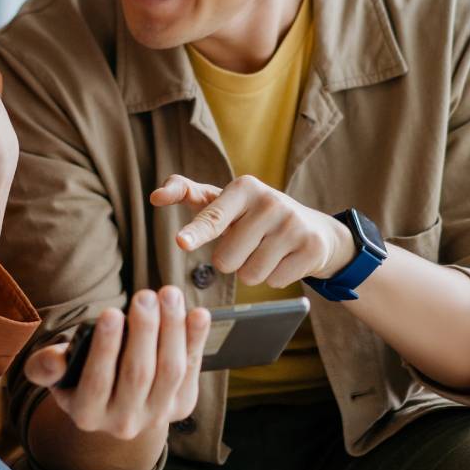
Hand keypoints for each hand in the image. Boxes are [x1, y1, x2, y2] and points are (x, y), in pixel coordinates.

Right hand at [23, 288, 210, 439]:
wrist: (113, 402)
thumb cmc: (79, 375)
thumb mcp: (56, 372)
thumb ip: (46, 365)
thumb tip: (52, 360)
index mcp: (86, 413)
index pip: (97, 381)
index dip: (105, 347)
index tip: (111, 312)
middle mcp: (122, 423)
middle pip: (138, 374)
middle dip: (144, 331)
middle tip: (145, 296)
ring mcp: (156, 417)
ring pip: (169, 372)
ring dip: (172, 330)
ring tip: (168, 295)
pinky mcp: (181, 407)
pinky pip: (193, 370)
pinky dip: (197, 341)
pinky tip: (199, 314)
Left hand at [151, 174, 354, 284]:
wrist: (314, 229)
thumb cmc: (254, 216)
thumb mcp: (225, 201)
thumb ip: (188, 194)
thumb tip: (155, 196)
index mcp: (244, 187)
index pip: (213, 217)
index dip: (196, 232)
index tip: (181, 242)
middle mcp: (270, 201)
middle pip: (226, 260)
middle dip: (232, 260)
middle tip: (248, 244)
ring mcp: (293, 224)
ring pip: (250, 275)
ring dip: (252, 270)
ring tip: (267, 251)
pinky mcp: (312, 247)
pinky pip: (274, 282)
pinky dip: (275, 277)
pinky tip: (285, 259)